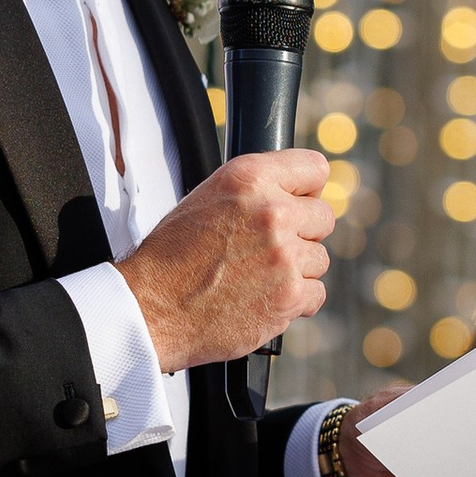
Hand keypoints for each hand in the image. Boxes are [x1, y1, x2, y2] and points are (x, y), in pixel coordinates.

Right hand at [116, 150, 334, 370]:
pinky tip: (264, 298)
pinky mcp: (289, 295)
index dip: (306, 190)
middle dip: (302, 233)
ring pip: (319, 258)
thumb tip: (298, 195)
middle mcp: (271, 211)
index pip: (315, 169)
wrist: (152, 307)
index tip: (299, 204)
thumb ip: (256, 190)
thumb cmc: (173, 256)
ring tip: (258, 277)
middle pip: (323, 217)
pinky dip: (296, 300)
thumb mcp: (207, 198)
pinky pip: (316, 293)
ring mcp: (284, 255)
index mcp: (249, 178)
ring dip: (296, 269)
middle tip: (269, 248)